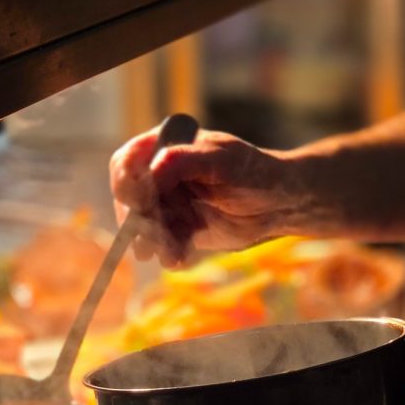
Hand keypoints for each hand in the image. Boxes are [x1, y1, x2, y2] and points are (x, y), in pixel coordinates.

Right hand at [109, 127, 289, 265]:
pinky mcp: (178, 228)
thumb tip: (151, 170)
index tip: (139, 205)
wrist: (277, 204)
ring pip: (143, 226)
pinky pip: (162, 244)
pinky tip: (179, 258)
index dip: (126, 184)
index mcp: (164, 146)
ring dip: (152, 242)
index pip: (126, 162)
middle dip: (140, 221)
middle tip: (151, 239)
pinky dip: (168, 252)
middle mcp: (159, 174)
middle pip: (128, 198)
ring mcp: (167, 203)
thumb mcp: (220, 160)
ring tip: (170, 253)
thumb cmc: (252, 171)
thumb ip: (183, 161)